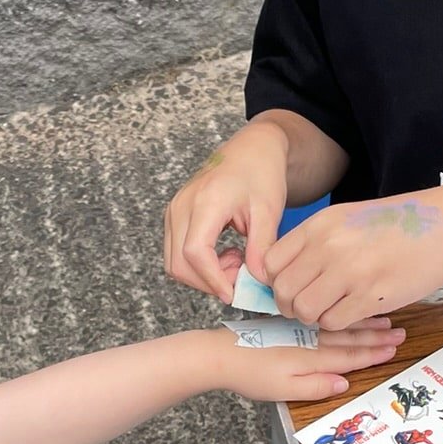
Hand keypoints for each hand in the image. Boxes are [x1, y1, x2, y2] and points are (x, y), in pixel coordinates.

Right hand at [165, 122, 289, 301]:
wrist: (252, 149)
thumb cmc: (261, 173)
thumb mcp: (268, 211)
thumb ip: (261, 248)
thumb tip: (257, 282)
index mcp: (205, 201)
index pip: (195, 253)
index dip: (213, 280)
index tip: (234, 294)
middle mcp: (182, 206)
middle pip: (179, 263)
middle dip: (209, 282)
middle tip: (241, 278)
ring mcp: (174, 211)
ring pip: (174, 262)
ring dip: (204, 275)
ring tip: (236, 261)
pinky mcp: (175, 216)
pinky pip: (177, 252)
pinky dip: (200, 264)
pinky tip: (226, 254)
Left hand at [211, 324, 404, 401]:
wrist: (219, 354)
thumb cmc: (250, 374)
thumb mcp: (284, 389)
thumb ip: (315, 386)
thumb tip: (344, 384)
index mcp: (312, 356)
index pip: (351, 355)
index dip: (374, 353)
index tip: (395, 348)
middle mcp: (310, 339)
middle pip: (350, 337)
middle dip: (377, 336)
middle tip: (400, 332)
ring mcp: (300, 329)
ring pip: (340, 325)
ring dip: (363, 324)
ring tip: (383, 320)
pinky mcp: (290, 324)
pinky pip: (325, 317)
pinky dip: (341, 313)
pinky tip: (347, 309)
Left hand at [262, 193, 442, 327]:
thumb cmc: (397, 225)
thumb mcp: (347, 218)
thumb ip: (313, 242)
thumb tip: (283, 271)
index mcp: (319, 225)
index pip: (269, 262)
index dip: (275, 281)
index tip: (289, 287)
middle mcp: (329, 247)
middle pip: (283, 291)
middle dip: (290, 305)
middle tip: (308, 305)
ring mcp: (349, 272)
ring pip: (304, 310)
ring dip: (313, 316)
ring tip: (332, 308)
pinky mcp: (370, 296)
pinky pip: (333, 322)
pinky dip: (337, 323)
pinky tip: (352, 311)